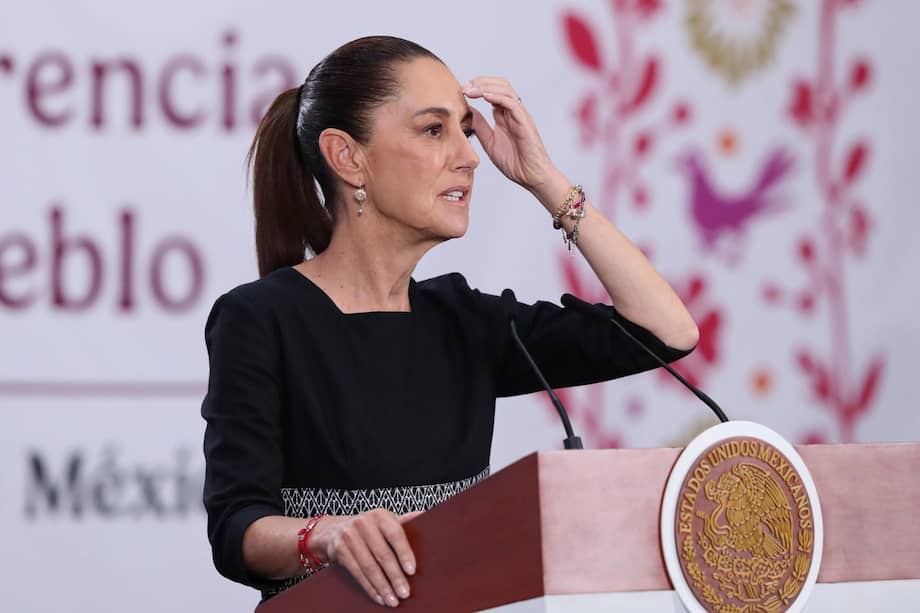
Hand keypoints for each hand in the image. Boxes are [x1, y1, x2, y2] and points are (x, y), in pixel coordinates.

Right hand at [317, 509, 420, 607]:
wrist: (334, 530)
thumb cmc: (369, 528)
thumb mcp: (385, 521)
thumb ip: (404, 521)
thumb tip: (426, 517)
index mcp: (380, 515)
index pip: (395, 534)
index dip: (404, 553)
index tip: (412, 571)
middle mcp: (363, 523)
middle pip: (382, 554)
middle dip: (395, 576)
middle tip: (404, 593)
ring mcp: (349, 536)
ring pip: (369, 566)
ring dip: (382, 586)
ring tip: (393, 600)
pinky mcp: (339, 549)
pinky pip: (356, 572)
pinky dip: (369, 587)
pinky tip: (379, 597)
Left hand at [463, 76, 556, 193]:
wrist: (531, 176)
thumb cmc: (515, 163)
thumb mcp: (490, 142)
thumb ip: (480, 126)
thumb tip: (468, 111)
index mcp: (504, 116)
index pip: (492, 91)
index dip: (476, 87)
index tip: (460, 91)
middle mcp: (513, 112)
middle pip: (499, 84)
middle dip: (480, 81)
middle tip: (464, 86)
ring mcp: (520, 115)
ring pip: (505, 89)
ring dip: (486, 86)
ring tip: (470, 89)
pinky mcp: (525, 122)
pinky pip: (512, 103)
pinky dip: (498, 97)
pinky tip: (484, 96)